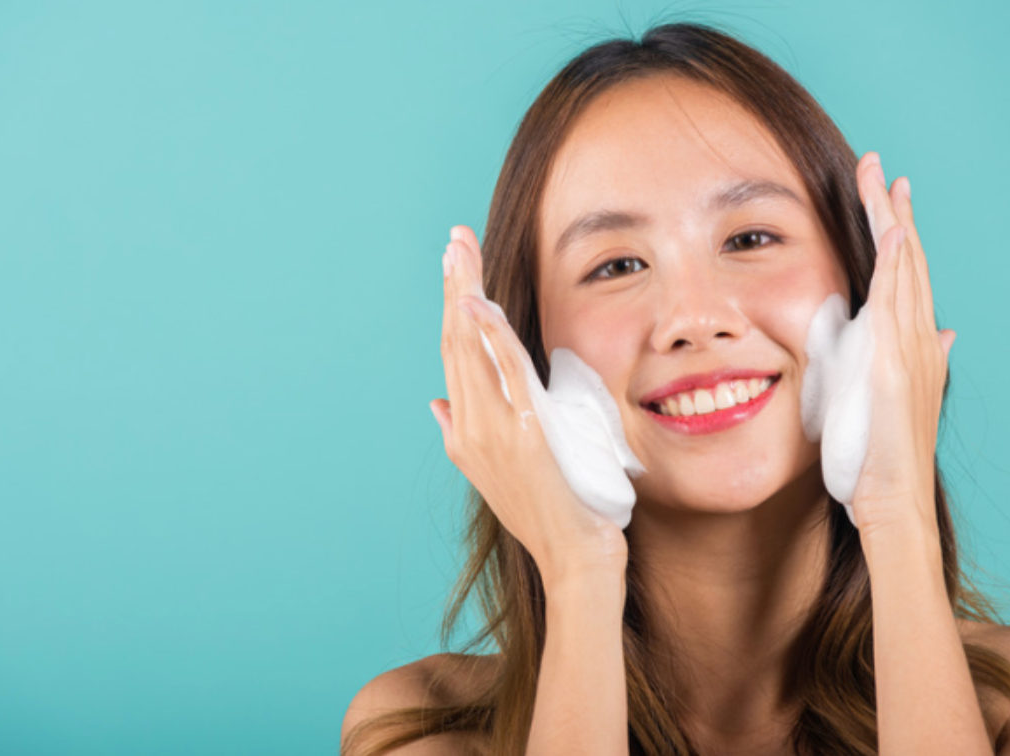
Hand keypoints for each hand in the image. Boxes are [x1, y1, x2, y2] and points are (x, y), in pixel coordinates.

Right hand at [430, 225, 628, 581]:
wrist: (572, 559)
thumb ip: (462, 435)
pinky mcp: (523, 434)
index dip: (452, 307)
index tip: (455, 268)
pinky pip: (503, 373)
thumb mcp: (497, 474)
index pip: (454, 354)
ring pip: (471, 348)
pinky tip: (478, 301)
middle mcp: (470, 427)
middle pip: (456, 341)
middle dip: (454, 285)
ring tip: (460, 250)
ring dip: (465, 293)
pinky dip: (489, 334)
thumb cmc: (549, 515)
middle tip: (454, 239)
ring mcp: (493, 431)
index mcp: (464, 433)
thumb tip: (436, 402)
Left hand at [850, 153, 956, 536]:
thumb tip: (947, 332)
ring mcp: (911, 352)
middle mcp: (919, 341)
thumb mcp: (896, 398)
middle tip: (881, 165)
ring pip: (906, 275)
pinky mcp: (896, 369)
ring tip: (885, 182)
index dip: (897, 230)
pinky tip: (896, 238)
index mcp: (912, 344)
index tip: (885, 192)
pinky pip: (898, 311)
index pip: (905, 274)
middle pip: (908, 261)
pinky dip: (899, 272)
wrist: (892, 501)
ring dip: (894, 225)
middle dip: (893, 211)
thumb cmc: (884, 456)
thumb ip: (917, 360)